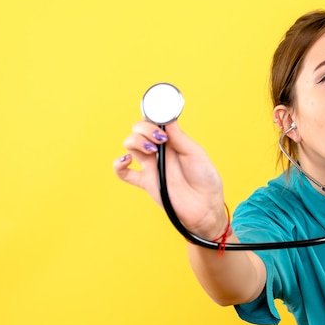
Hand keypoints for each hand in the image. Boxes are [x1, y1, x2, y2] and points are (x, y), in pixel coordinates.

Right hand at [113, 120, 226, 238]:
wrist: (205, 207)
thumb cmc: (205, 179)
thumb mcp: (195, 153)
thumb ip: (179, 137)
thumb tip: (166, 118)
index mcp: (172, 140)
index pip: (154, 121)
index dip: (152, 116)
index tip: (158, 119)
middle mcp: (159, 151)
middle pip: (139, 130)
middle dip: (145, 129)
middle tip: (160, 138)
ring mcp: (151, 166)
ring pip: (130, 145)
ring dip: (136, 142)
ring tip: (151, 151)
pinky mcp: (146, 182)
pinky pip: (124, 173)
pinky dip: (118, 165)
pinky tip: (126, 161)